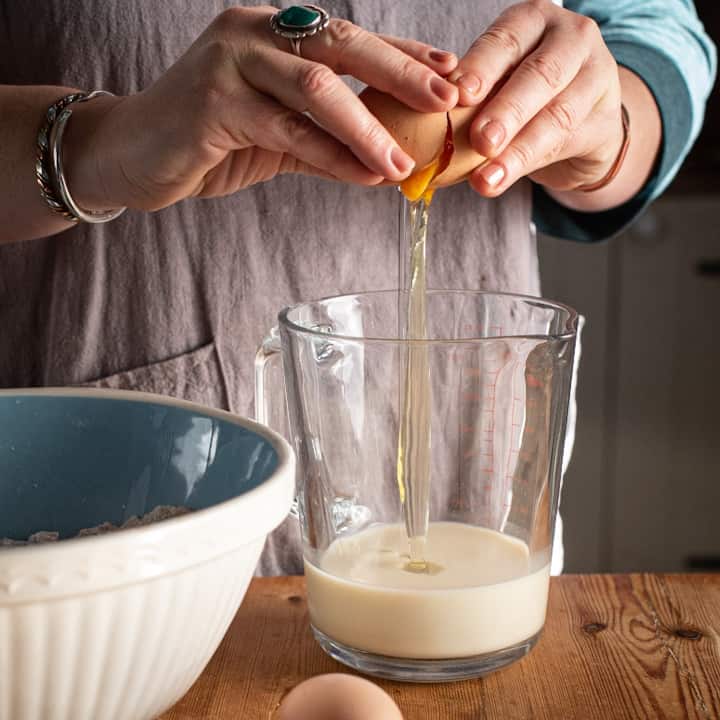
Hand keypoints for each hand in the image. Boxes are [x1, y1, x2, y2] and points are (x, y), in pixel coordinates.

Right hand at [66, 6, 458, 210]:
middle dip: (401, 73)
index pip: (350, 39)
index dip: (404, 55)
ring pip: (316, 88)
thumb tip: (387, 158)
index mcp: (273, 30)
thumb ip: (325, 136)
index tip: (451, 76)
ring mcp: (230, 60)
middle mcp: (253, 30)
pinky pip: (286, 131)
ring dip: (368, 127)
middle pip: (342, 45)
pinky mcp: (212, 101)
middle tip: (447, 100)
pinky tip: (362, 175)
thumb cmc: (209, 139)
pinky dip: (330, 156)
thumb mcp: (277, 133)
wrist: (132, 154)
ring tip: (403, 163)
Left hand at [448, 0, 623, 196]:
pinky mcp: (605, 120)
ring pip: (556, 115)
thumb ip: (472, 95)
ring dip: (516, 150)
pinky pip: (564, 144)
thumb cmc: (525, 96)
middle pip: (539, 75)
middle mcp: (571, 39)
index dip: (481, 67)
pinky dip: (527, 165)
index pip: (506, 39)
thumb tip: (427, 120)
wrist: (582, 122)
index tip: (458, 94)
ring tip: (485, 179)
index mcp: (533, 20)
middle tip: (479, 140)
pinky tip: (500, 180)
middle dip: (506, 111)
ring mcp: (596, 76)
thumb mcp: (496, 83)